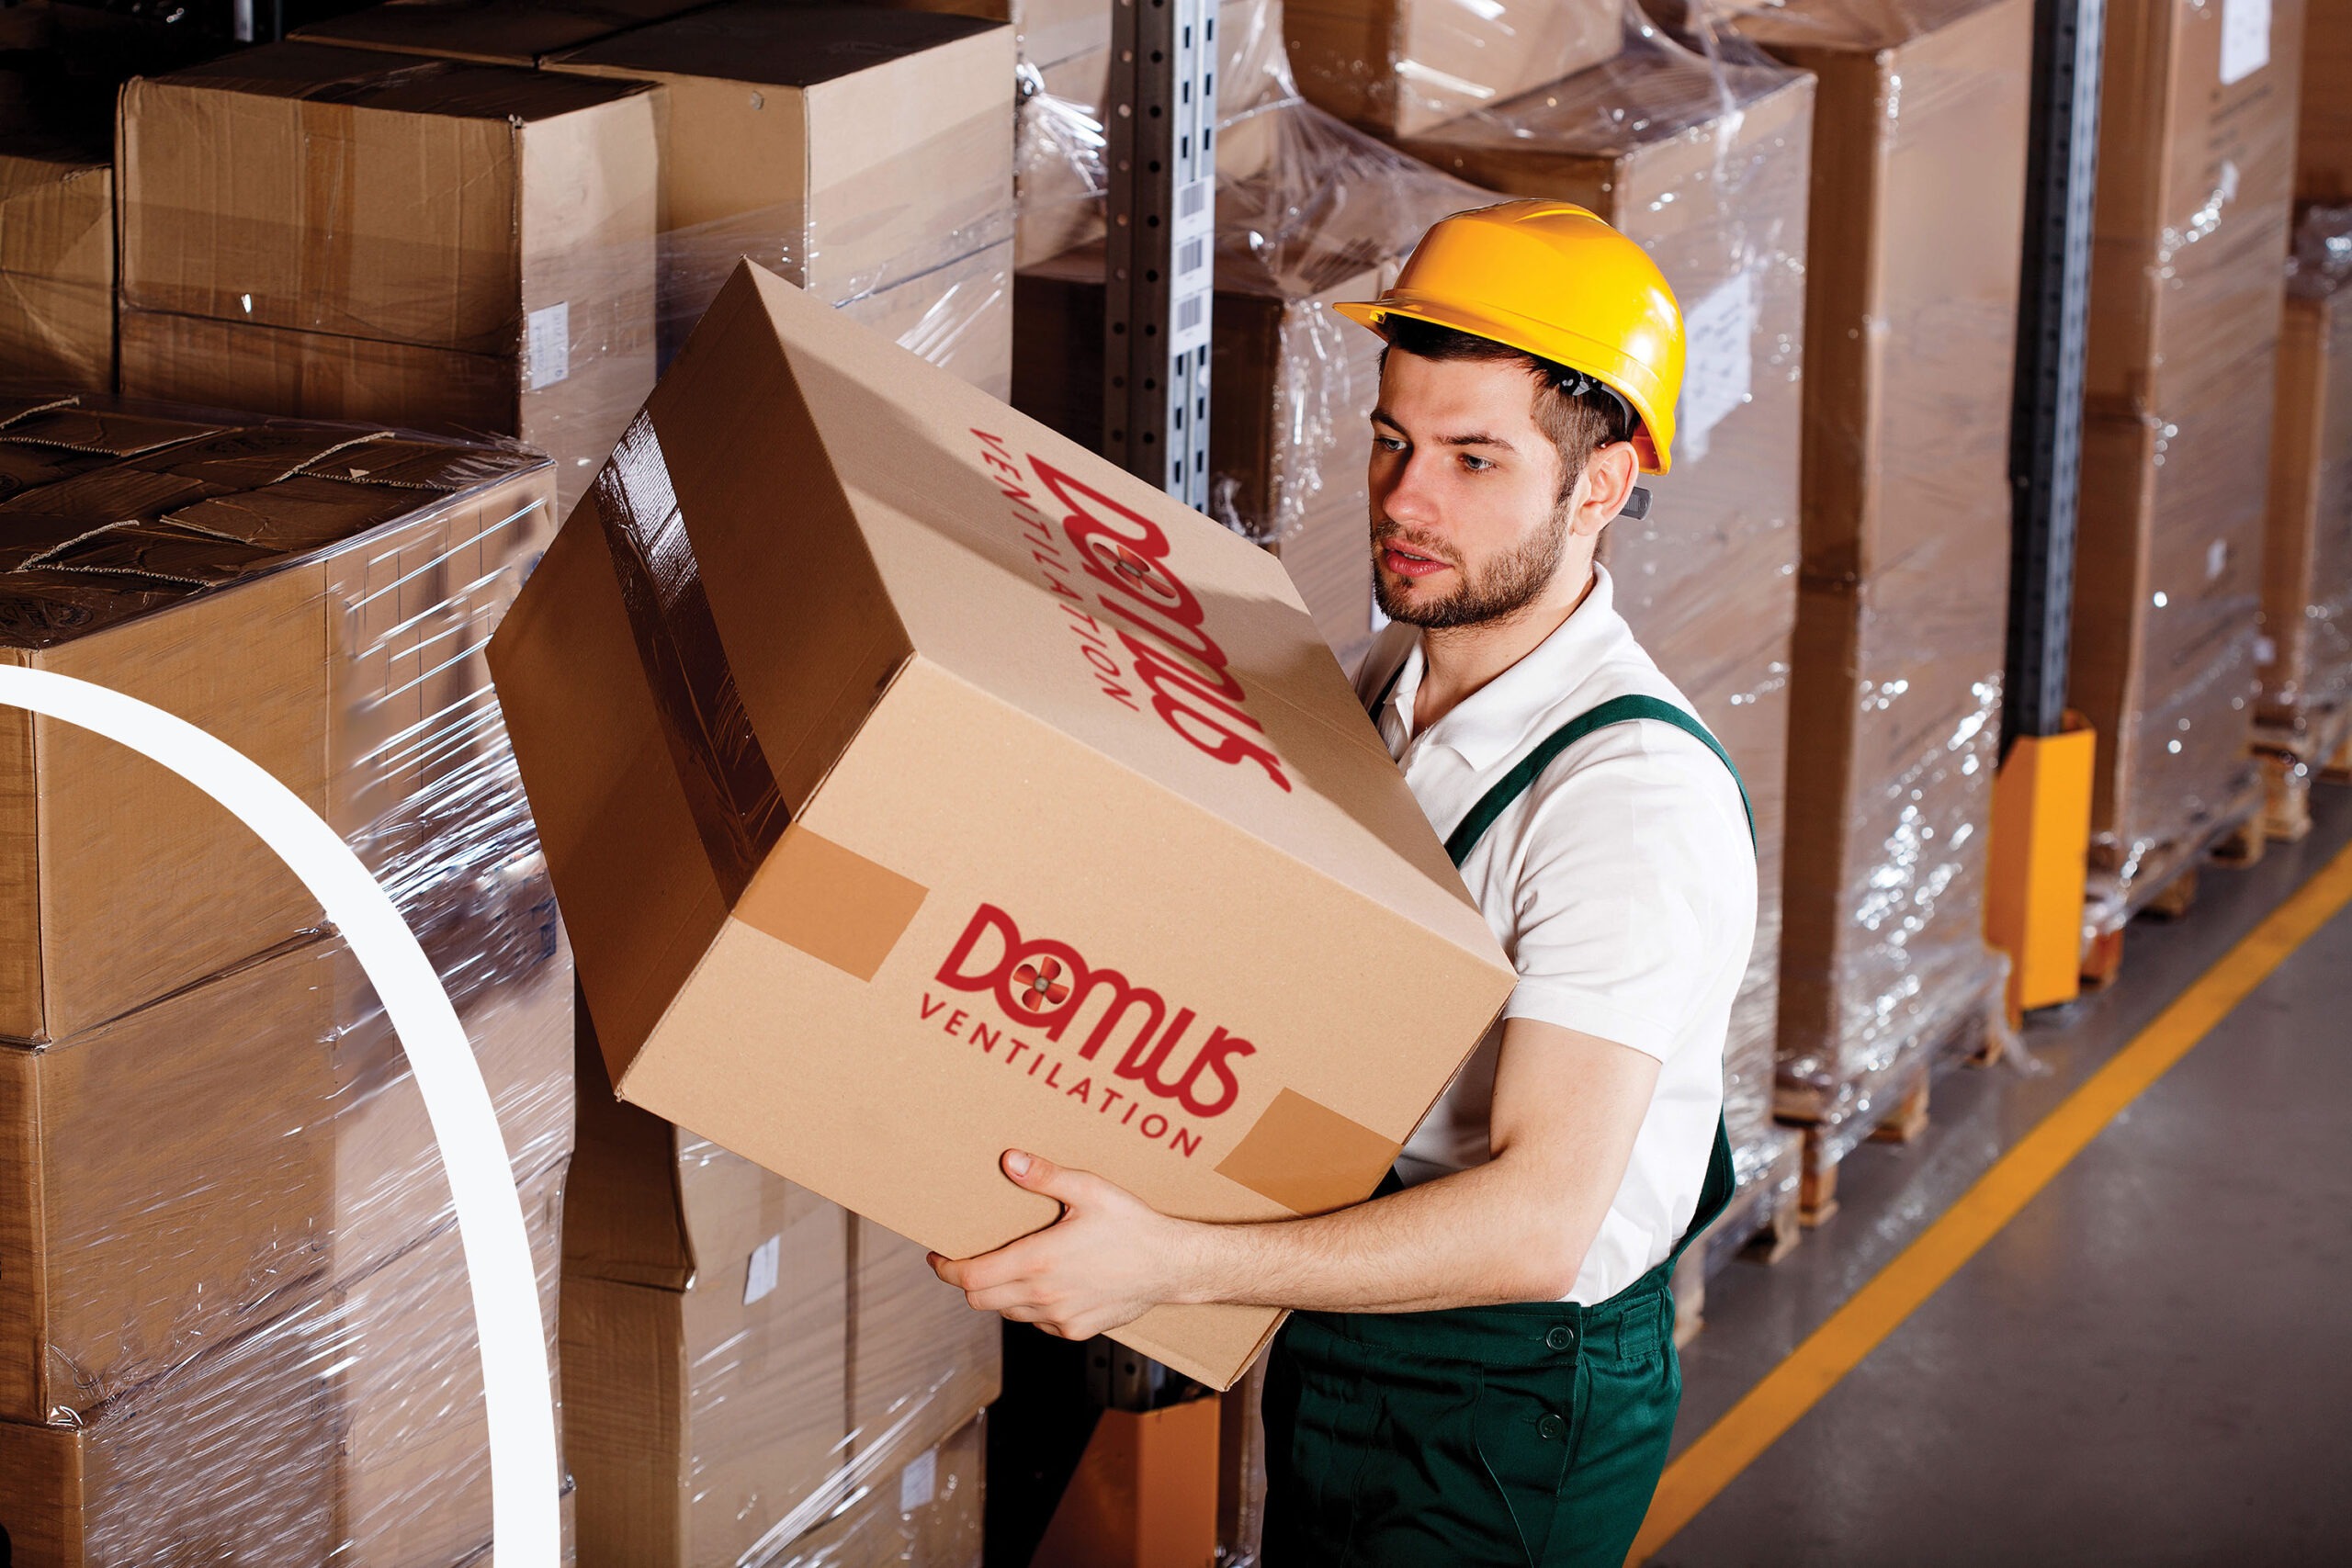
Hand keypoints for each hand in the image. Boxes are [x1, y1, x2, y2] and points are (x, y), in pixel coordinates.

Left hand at [928, 1150, 1202, 1339]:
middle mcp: (1044, 1295)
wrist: (1172, 1265)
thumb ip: (1045, 1177)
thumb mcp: (1089, 1190)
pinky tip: (1044, 1283)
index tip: (937, 1257)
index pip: (971, 1278)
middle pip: (980, 1300)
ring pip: (1007, 1313)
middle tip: (968, 1260)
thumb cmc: (1132, 1224)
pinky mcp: (1076, 1330)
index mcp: (1039, 1260)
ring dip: (999, 1294)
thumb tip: (1010, 1160)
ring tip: (1007, 1267)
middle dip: (968, 1282)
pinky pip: (1037, 1322)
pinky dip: (1029, 1306)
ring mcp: (1060, 1316)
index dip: (946, 1270)